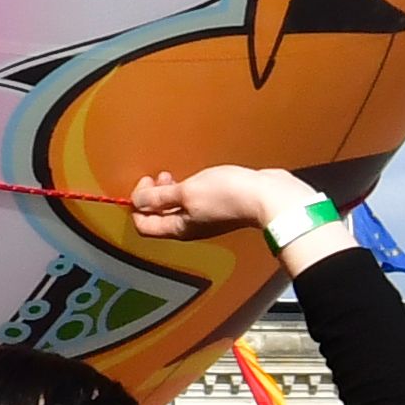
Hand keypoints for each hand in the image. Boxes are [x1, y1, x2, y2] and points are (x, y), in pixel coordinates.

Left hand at [127, 163, 341, 259]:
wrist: (268, 197)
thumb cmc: (228, 195)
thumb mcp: (187, 192)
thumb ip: (160, 197)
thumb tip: (136, 202)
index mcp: (179, 228)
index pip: (144, 226)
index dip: (137, 205)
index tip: (145, 184)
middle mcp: (190, 227)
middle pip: (159, 217)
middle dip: (152, 196)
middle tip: (159, 177)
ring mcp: (205, 218)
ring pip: (176, 208)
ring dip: (168, 191)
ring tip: (172, 175)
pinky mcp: (218, 207)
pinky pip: (193, 201)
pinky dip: (185, 190)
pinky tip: (194, 178)